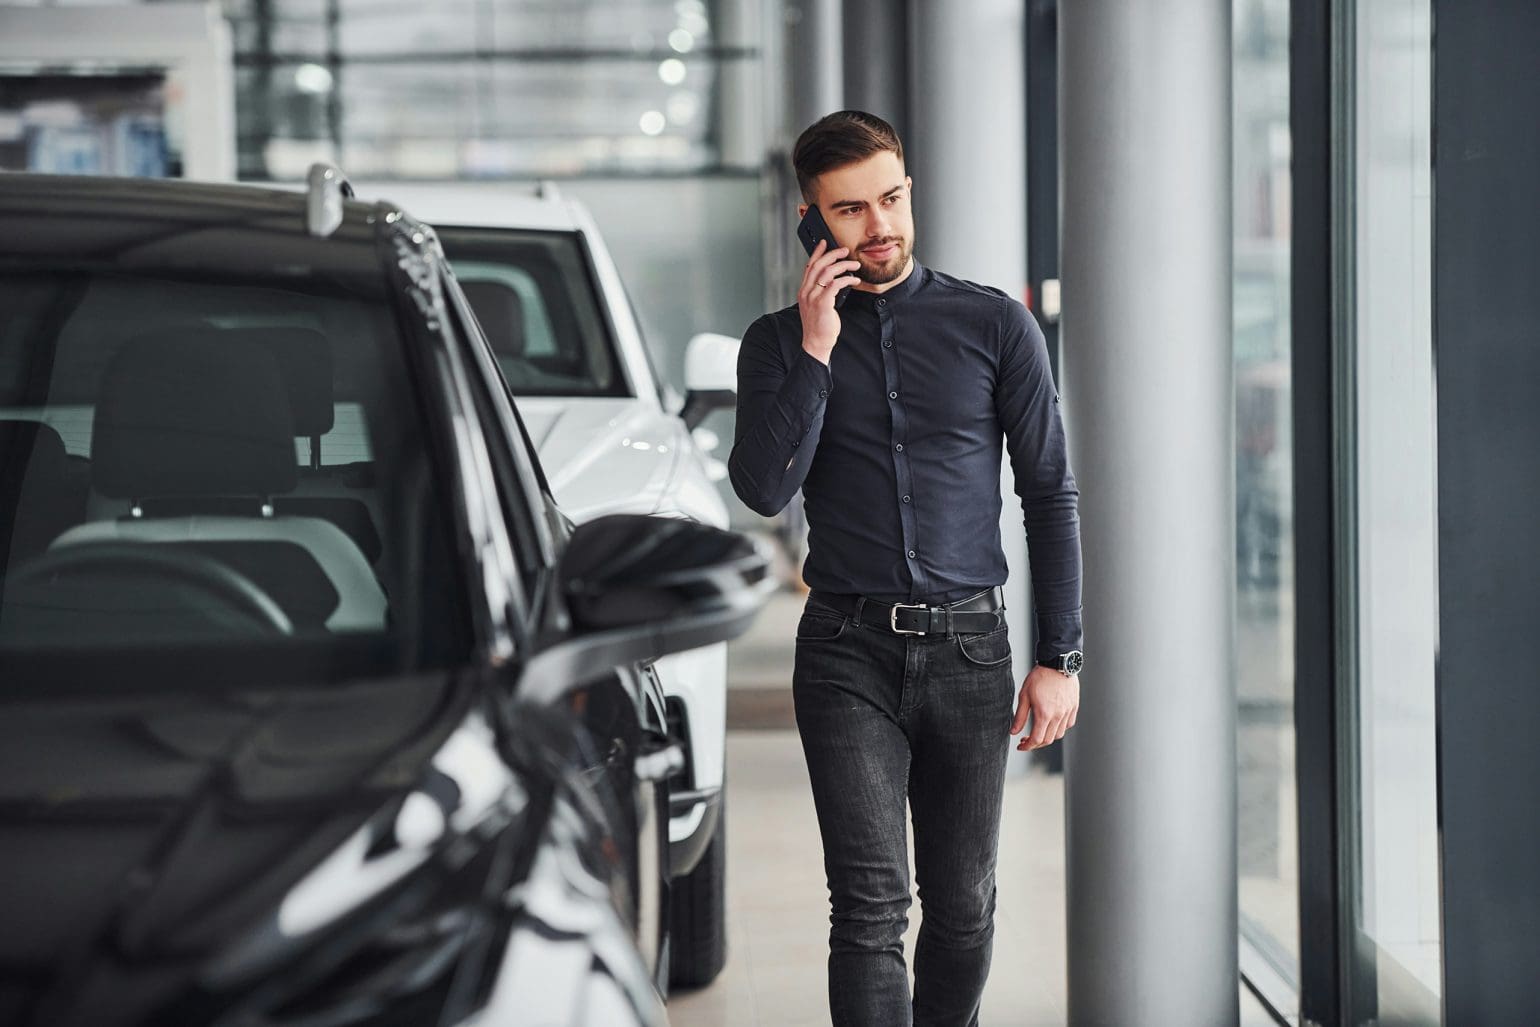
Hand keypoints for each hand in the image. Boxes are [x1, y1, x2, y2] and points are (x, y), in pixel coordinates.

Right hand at [797, 239, 861, 362]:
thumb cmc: (820, 326)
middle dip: (833, 254)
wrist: (816, 343)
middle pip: (818, 265)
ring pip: (827, 272)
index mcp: (804, 291)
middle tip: (845, 250)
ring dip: (843, 265)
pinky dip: (847, 279)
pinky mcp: (822, 303)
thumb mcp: (818, 306)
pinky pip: (835, 284)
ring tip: (855, 265)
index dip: (817, 252)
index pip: (809, 266)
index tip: (824, 242)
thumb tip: (835, 281)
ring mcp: (813, 297)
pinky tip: (855, 280)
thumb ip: (822, 293)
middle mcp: (806, 292)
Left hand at [1011, 664, 1079, 751]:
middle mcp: (1058, 716)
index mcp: (1044, 714)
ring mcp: (1067, 712)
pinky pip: (1068, 724)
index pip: (1036, 740)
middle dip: (1035, 744)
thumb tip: (1013, 732)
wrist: (1057, 663)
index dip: (1027, 747)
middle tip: (1026, 740)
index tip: (1021, 746)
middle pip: (1047, 740)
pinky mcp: (1074, 707)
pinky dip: (1059, 728)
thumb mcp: (1024, 696)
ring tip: (1039, 731)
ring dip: (1047, 737)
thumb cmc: (1039, 677)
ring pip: (1059, 734)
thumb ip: (1020, 716)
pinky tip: (1052, 723)